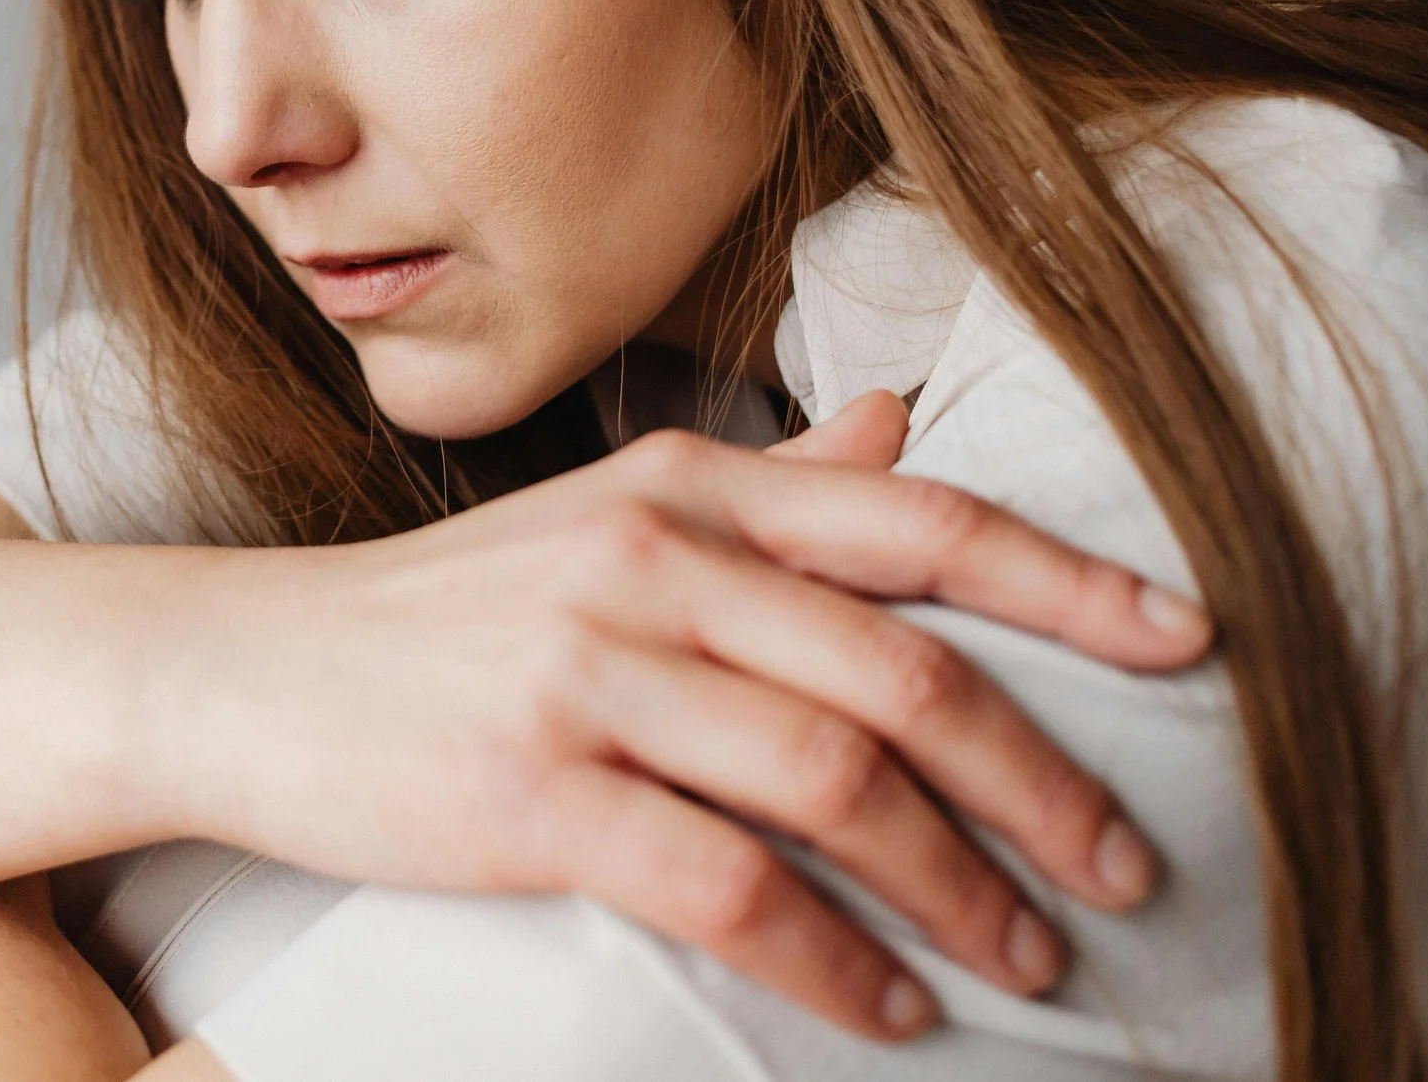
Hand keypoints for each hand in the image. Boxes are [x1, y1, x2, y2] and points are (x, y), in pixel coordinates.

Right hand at [133, 391, 1211, 1043]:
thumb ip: (766, 484)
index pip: (912, 518)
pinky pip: (730, 885)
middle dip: (1043, 776)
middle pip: (905, 664)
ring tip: (1023, 955)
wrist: (243, 671)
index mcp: (680, 489)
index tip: (1184, 643)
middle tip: (1122, 864)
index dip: (1065, 580)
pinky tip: (885, 1002)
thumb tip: (902, 425)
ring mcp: (586, 672)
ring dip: (958, 882)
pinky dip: (834, 956)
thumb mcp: (602, 517)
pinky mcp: (531, 790)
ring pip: (836, 776)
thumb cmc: (440, 611)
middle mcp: (648, 562)